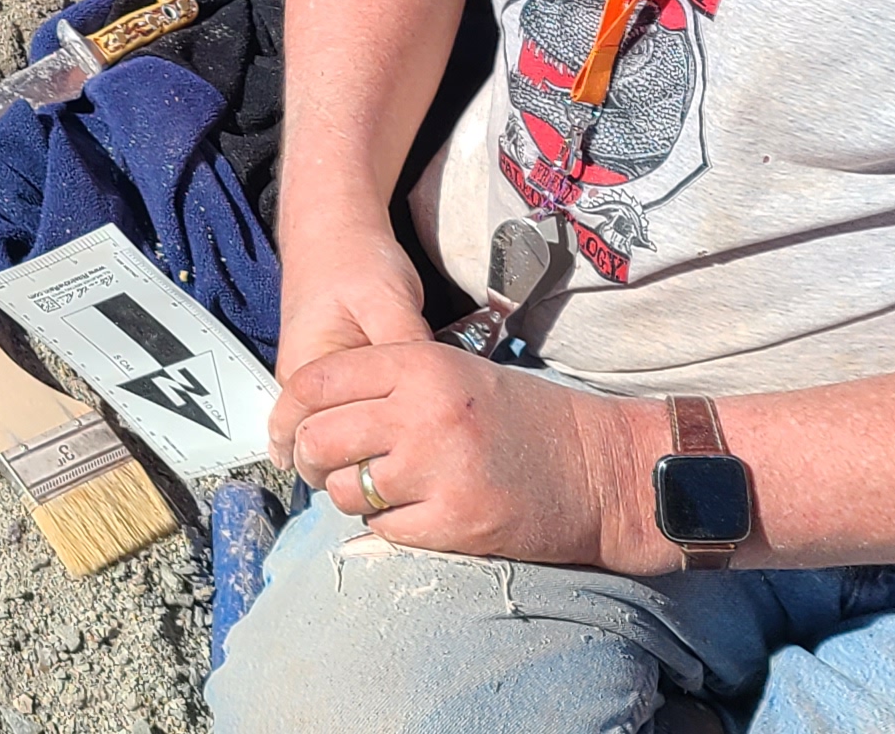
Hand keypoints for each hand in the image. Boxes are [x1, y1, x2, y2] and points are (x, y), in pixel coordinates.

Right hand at [266, 233, 431, 468]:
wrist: (333, 232)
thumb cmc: (354, 261)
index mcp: (304, 375)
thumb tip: (429, 395)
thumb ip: (405, 349)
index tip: (414, 463)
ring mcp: (311, 388)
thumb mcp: (387, 301)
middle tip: (421, 462)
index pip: (326, 444)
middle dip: (370, 462)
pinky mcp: (328, 383)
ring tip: (415, 448)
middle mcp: (298, 389)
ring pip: (338, 438)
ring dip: (371, 446)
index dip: (371, 460)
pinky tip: (402, 426)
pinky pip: (346, 419)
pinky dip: (371, 426)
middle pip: (329, 450)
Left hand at [279, 339, 675, 572]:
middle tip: (328, 467)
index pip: (316, 381)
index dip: (290, 410)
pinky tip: (421, 513)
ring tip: (387, 490)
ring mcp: (438, 469)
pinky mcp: (454, 522)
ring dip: (354, 496)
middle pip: (319, 438)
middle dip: (313, 459)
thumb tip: (311, 413)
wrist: (605, 469)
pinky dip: (392, 526)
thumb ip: (388, 385)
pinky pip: (384, 530)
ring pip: (346, 490)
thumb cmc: (528, 420)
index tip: (290, 429)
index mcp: (421, 365)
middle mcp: (423, 412)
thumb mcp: (457, 374)